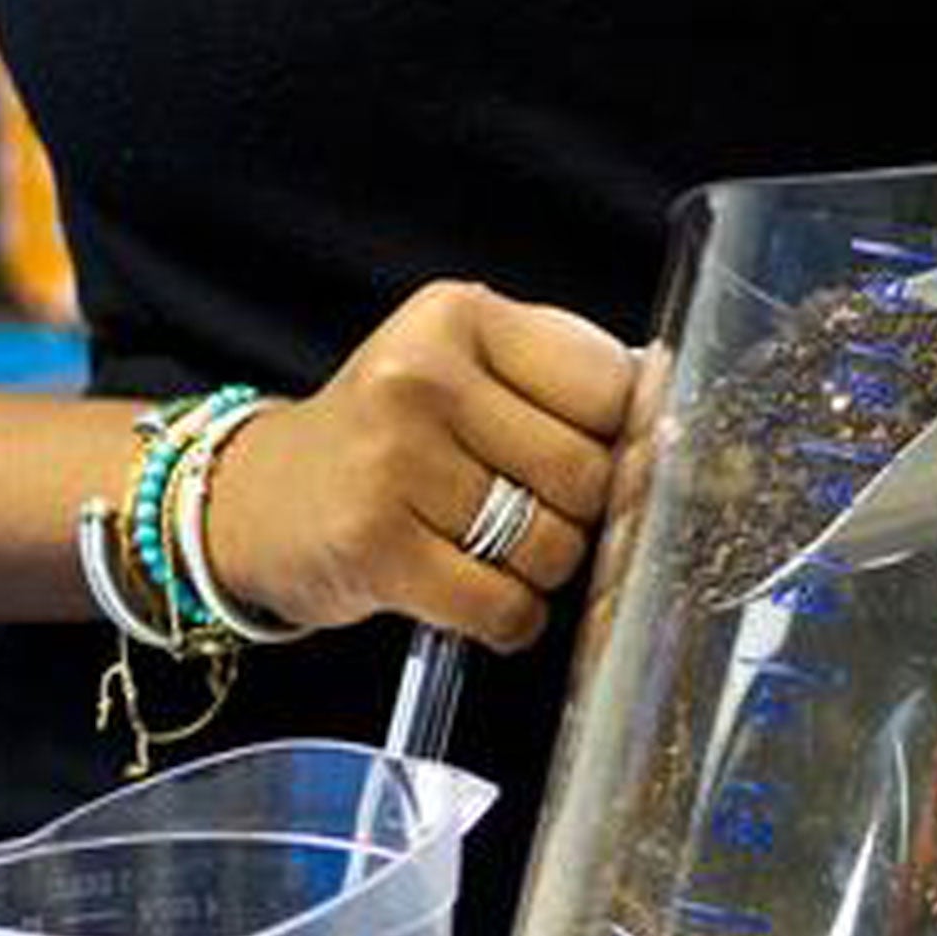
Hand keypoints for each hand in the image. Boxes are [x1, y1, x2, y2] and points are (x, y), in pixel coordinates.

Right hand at [206, 281, 633, 650]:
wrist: (259, 497)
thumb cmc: (391, 437)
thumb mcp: (471, 374)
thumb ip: (569, 387)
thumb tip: (677, 422)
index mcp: (461, 316)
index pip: (611, 387)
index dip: (622, 442)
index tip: (602, 461)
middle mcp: (421, 376)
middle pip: (588, 476)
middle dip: (579, 517)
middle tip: (529, 514)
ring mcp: (392, 460)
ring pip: (552, 548)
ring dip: (540, 572)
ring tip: (487, 550)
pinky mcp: (374, 544)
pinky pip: (501, 606)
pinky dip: (507, 619)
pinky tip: (475, 598)